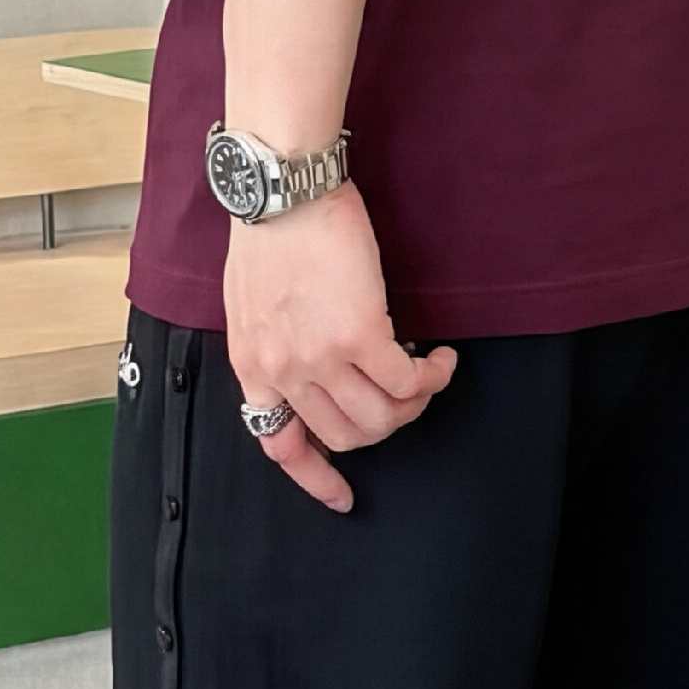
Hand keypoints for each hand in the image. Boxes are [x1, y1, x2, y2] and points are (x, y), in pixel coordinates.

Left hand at [224, 183, 455, 514]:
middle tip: (403, 397)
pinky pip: (408, 382)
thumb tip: (308, 368)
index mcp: (253, 368)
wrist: (283, 190)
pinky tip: (441, 359)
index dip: (317, 478)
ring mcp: (322, 358)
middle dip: (384, 426)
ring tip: (426, 373)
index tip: (343, 498)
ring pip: (383, 418)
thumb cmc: (270, 233)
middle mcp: (285, 373)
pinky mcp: (361, 334)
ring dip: (414, 404)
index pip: (280, 445)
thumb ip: (273, 346)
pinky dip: (433, 377)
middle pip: (346, 436)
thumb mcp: (248, 306)